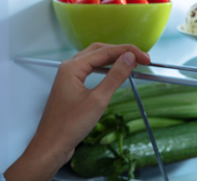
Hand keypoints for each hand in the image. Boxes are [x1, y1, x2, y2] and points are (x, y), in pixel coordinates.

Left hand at [3, 43, 149, 180]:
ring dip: (113, 59)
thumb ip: (115, 77)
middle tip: (141, 59)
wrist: (51, 146)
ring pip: (93, 60)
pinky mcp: (71, 87)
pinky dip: (105, 69)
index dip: (127, 51)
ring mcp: (69, 77)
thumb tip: (129, 58)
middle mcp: (68, 68)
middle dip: (120, 52)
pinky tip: (114, 73)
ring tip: (131, 63)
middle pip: (98, 51)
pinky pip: (90, 71)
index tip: (145, 57)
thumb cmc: (70, 126)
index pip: (104, 51)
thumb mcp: (98, 101)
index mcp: (72, 67)